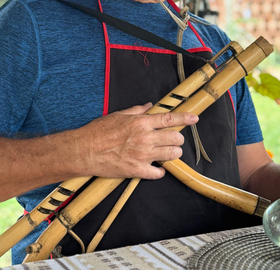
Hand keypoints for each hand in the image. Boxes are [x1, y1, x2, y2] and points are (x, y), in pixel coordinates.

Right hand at [75, 103, 198, 179]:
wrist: (84, 150)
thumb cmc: (98, 131)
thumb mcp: (118, 115)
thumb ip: (136, 111)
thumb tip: (149, 106)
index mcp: (141, 123)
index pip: (169, 119)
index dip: (185, 118)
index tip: (195, 119)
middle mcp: (145, 138)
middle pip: (175, 138)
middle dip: (178, 139)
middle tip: (173, 140)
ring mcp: (142, 155)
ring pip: (172, 155)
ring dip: (172, 153)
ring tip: (167, 153)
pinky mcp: (137, 170)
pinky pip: (158, 173)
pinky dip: (160, 171)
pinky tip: (156, 168)